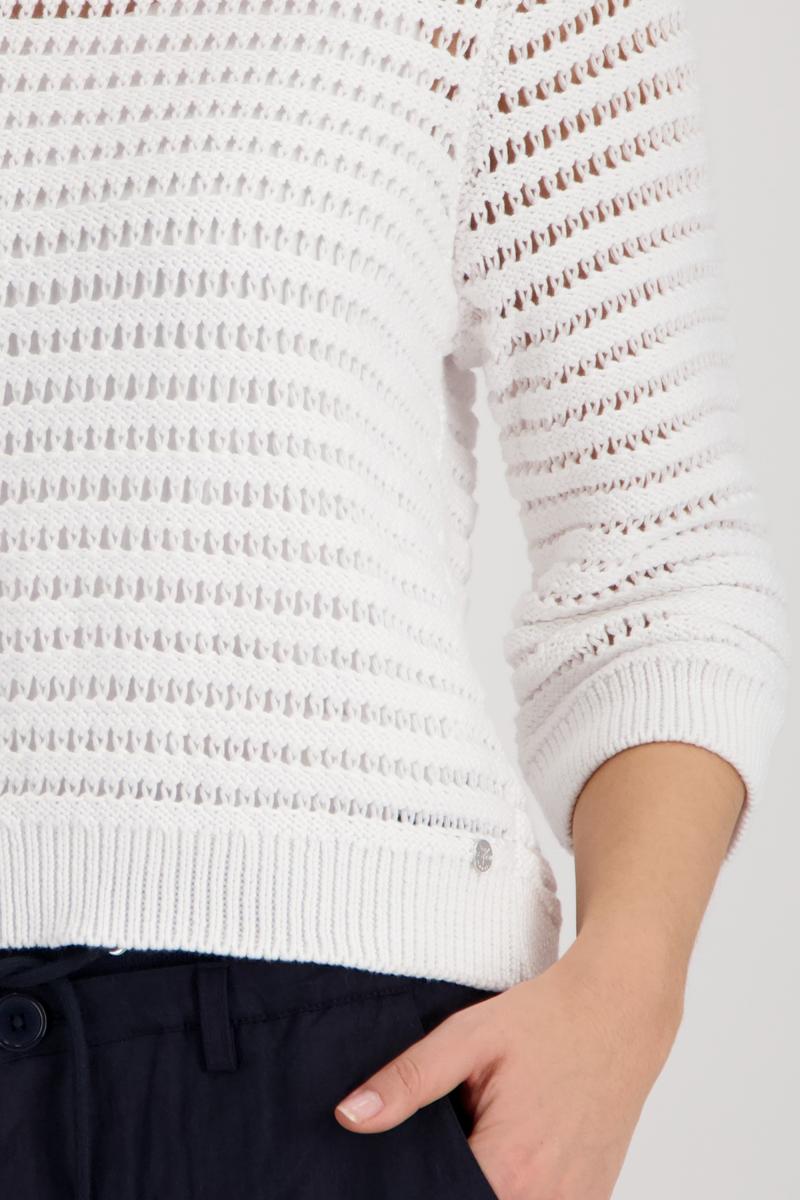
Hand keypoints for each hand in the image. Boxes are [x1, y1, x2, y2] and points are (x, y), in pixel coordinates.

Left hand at [333, 932, 683, 1198]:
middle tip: (449, 1136)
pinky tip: (511, 1150)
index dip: (413, 1182)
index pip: (436, 1199)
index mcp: (507, 1167)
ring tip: (479, 1139)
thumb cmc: (547, 1019)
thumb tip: (349, 1117)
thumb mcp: (467, 1037)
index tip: (410, 1158)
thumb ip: (407, 1082)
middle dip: (447, 1181)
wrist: (620, 1009)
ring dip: (485, 1184)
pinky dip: (516, 1188)